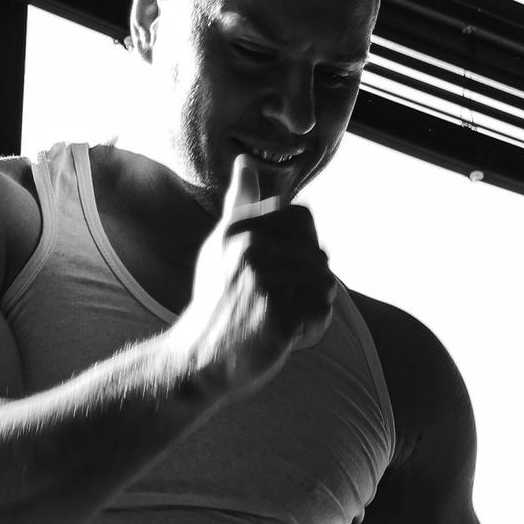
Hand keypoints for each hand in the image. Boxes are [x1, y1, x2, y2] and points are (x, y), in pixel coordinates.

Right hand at [172, 154, 336, 396]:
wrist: (197, 361)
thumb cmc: (216, 303)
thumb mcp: (220, 246)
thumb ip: (239, 205)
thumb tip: (245, 162)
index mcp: (239, 228)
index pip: (303, 217)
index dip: (302, 247)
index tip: (279, 272)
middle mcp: (249, 247)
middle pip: (319, 254)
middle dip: (308, 284)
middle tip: (276, 305)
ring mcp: (263, 280)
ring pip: (326, 284)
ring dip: (312, 309)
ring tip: (281, 321)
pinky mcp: (278, 314)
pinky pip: (323, 312)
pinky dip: (313, 330)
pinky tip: (286, 337)